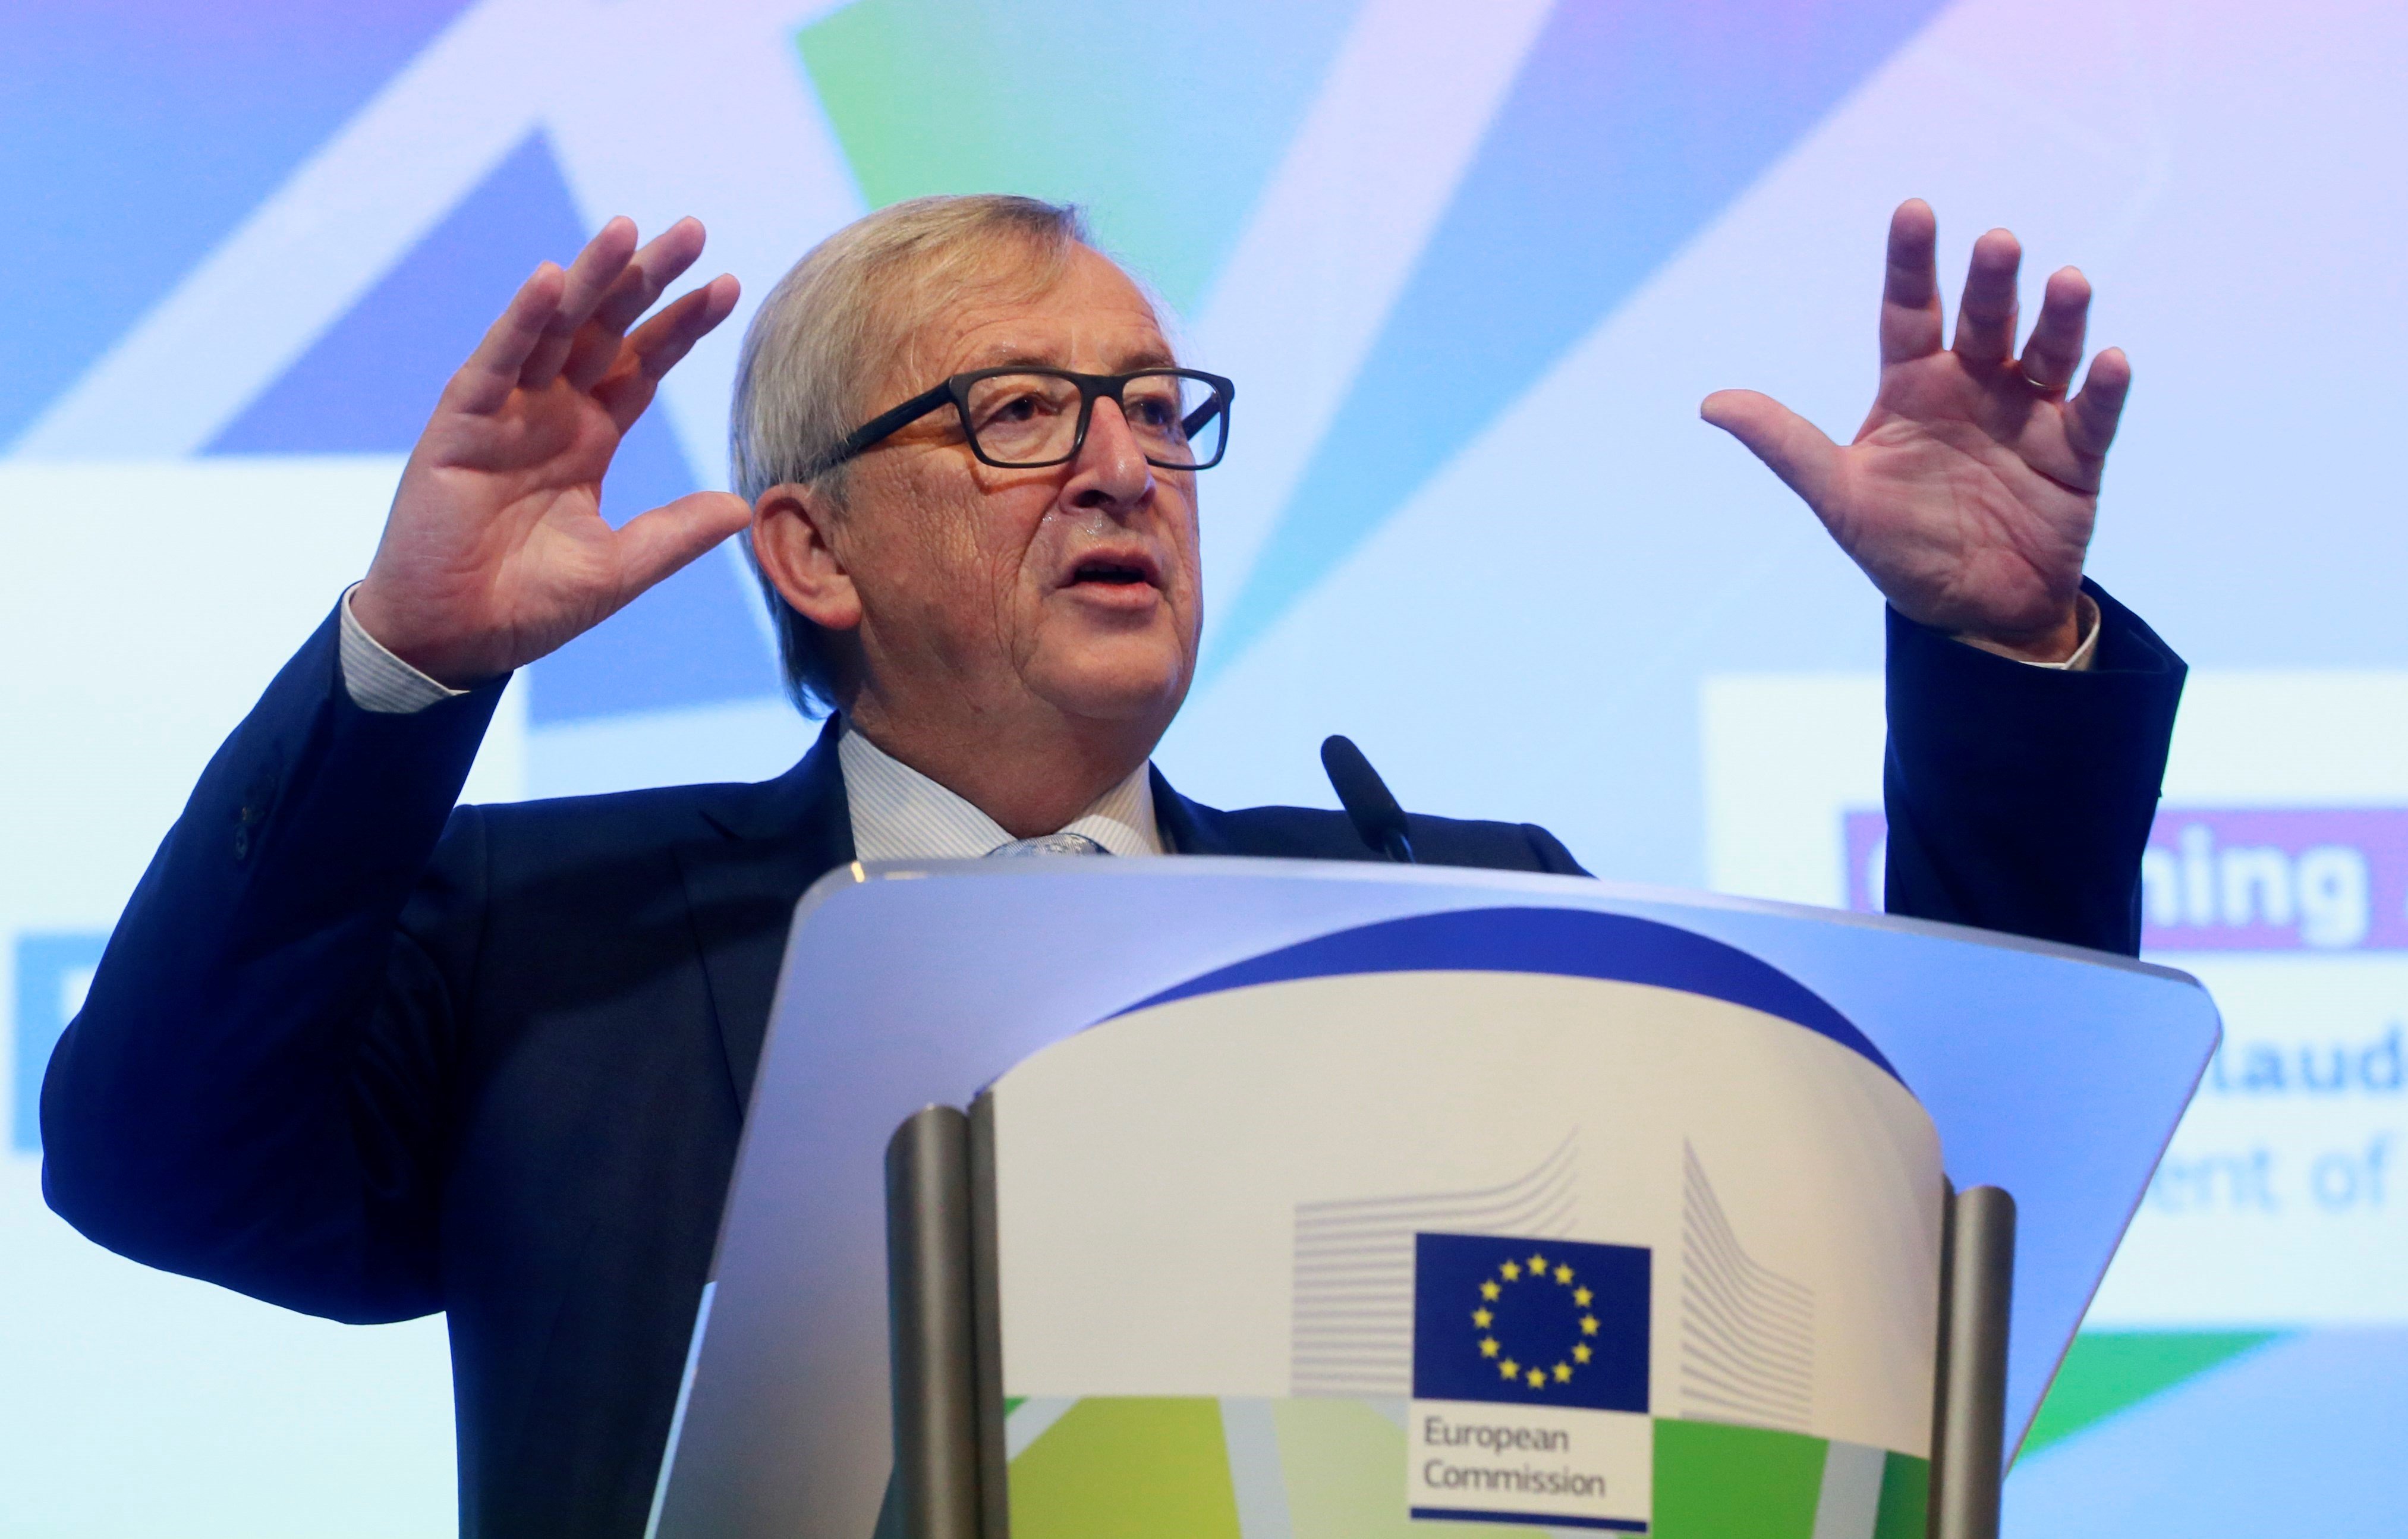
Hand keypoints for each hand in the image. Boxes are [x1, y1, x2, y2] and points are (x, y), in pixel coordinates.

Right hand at [351, 218, 748, 685]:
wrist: (453, 639)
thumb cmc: (528, 604)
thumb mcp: (618, 568)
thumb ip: (674, 534)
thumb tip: (742, 506)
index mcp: (589, 439)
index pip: (644, 366)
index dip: (682, 325)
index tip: (727, 285)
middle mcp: (549, 413)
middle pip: (606, 330)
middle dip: (646, 279)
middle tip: (691, 229)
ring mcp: (504, 413)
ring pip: (553, 329)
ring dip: (587, 278)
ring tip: (628, 230)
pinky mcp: (458, 426)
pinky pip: (495, 363)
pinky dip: (519, 321)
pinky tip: (549, 280)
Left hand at [1702, 200, 2129, 661]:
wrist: (1970, 614)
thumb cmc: (1899, 547)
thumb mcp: (1836, 498)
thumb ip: (1784, 446)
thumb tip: (1710, 404)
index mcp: (1914, 386)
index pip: (1909, 311)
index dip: (1911, 264)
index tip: (1914, 209)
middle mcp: (1974, 387)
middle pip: (1983, 321)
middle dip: (1991, 282)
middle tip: (1997, 242)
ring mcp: (2029, 416)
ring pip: (2047, 353)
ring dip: (2059, 318)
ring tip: (2069, 281)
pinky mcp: (2076, 455)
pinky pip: (2093, 415)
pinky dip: (2105, 389)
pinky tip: (2109, 359)